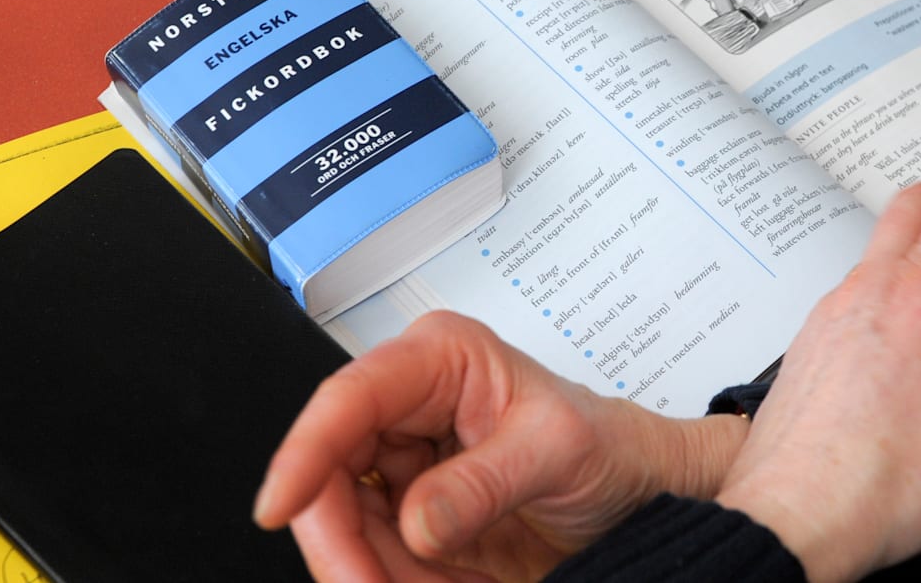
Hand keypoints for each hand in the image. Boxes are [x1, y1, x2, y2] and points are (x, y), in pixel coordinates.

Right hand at [253, 312, 747, 581]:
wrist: (640, 492)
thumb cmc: (610, 445)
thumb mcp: (560, 451)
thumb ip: (487, 483)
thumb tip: (417, 521)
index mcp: (440, 360)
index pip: (350, 399)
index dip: (306, 452)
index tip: (280, 506)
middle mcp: (409, 405)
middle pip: (330, 471)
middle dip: (339, 537)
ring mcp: (404, 464)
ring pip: (343, 522)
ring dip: (366, 568)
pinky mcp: (409, 514)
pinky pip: (372, 555)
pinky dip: (387, 580)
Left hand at [716, 134, 920, 581]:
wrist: (788, 520)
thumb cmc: (879, 481)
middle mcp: (871, 294)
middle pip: (910, 209)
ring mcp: (830, 318)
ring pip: (874, 246)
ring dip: (910, 229)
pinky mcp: (807, 350)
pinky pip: (850, 288)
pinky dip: (881, 274)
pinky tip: (888, 313)